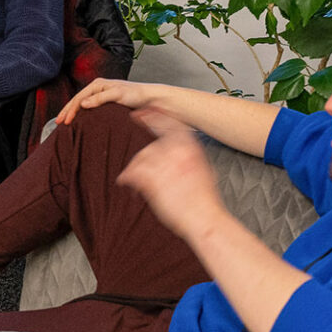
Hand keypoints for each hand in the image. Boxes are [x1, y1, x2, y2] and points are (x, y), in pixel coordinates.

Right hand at [53, 77, 163, 128]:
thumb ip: (100, 98)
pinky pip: (89, 108)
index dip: (70, 110)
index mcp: (97, 84)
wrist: (149, 98)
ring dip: (73, 113)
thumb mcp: (117, 95)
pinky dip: (81, 114)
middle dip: (67, 111)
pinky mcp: (105, 102)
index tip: (65, 121)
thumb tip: (82, 103)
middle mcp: (97, 88)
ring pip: (82, 104)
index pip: (78, 98)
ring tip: (65, 123)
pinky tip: (79, 121)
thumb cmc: (136, 95)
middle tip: (58, 123)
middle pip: (77, 100)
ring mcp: (101, 95)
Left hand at [114, 106, 226, 243]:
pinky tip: (126, 184)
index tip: (141, 112)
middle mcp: (178, 152)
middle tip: (131, 159)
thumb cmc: (206, 201)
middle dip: (141, 156)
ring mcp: (165, 165)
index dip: (154, 116)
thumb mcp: (205, 171)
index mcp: (192, 149)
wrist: (206, 219)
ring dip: (135, 170)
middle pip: (150, 146)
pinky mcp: (154, 180)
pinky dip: (127, 178)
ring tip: (134, 183)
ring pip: (140, 159)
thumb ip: (190, 158)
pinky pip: (133, 173)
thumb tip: (180, 154)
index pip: (170, 124)